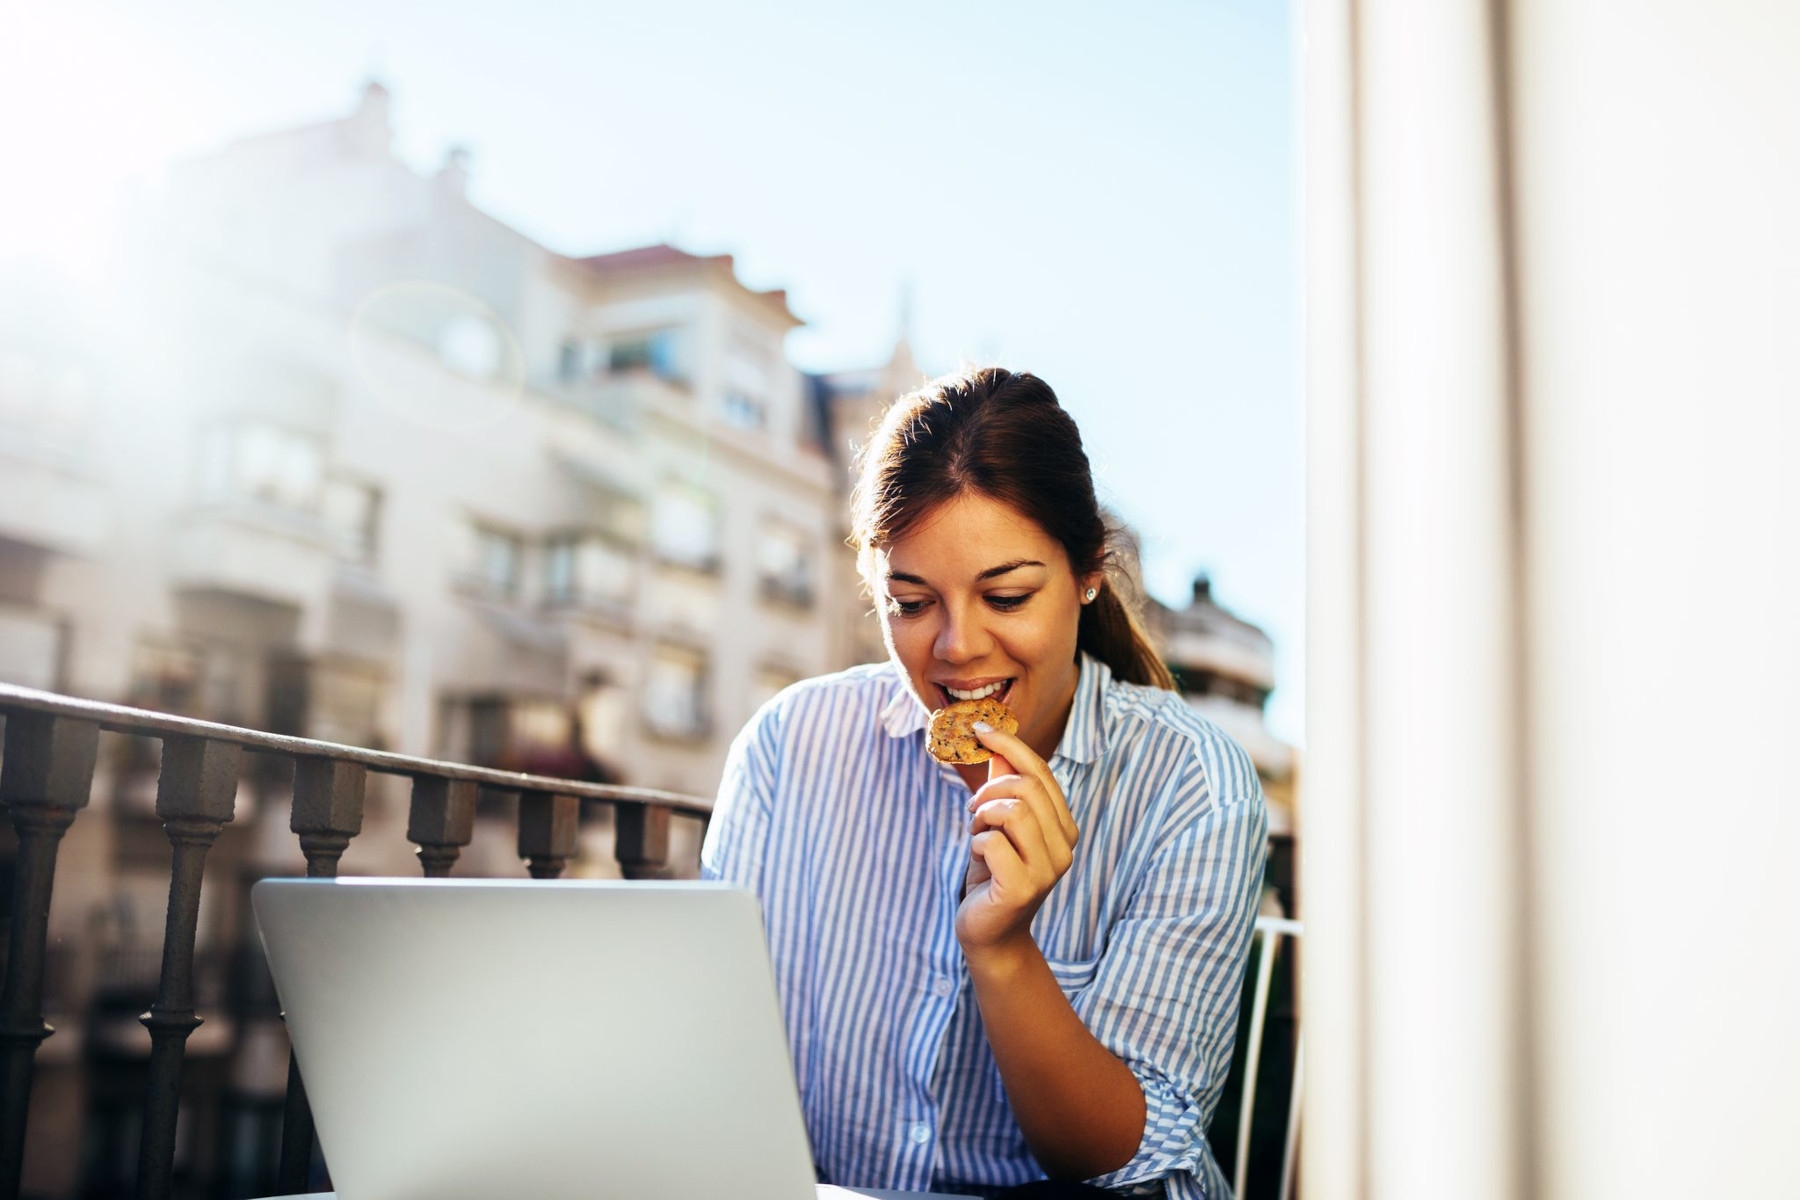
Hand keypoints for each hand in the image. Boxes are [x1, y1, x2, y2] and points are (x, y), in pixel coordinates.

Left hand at [955, 723, 1079, 957]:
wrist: (989, 933)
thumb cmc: (992, 876)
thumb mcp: (996, 825)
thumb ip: (1002, 788)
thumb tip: (997, 746)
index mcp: (1064, 826)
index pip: (1040, 772)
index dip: (1009, 745)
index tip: (979, 728)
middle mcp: (1064, 847)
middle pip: (1026, 787)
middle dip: (989, 790)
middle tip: (972, 811)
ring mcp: (1048, 869)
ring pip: (1012, 811)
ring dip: (982, 817)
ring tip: (977, 835)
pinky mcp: (1024, 887)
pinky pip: (992, 842)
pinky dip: (975, 843)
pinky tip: (979, 860)